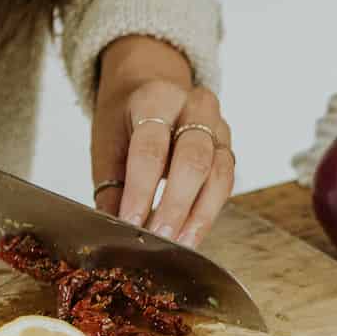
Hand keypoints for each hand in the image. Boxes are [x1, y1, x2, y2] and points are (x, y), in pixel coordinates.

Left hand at [92, 36, 233, 246]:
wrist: (152, 91)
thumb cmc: (127, 119)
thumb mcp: (108, 143)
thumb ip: (112, 186)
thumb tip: (116, 229)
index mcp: (155, 99)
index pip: (151, 149)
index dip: (141, 190)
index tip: (130, 223)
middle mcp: (194, 107)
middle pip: (193, 160)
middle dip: (176, 205)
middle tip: (159, 238)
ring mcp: (218, 127)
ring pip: (219, 174)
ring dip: (200, 214)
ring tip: (181, 244)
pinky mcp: (229, 148)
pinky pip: (227, 183)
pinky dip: (209, 212)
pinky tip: (192, 233)